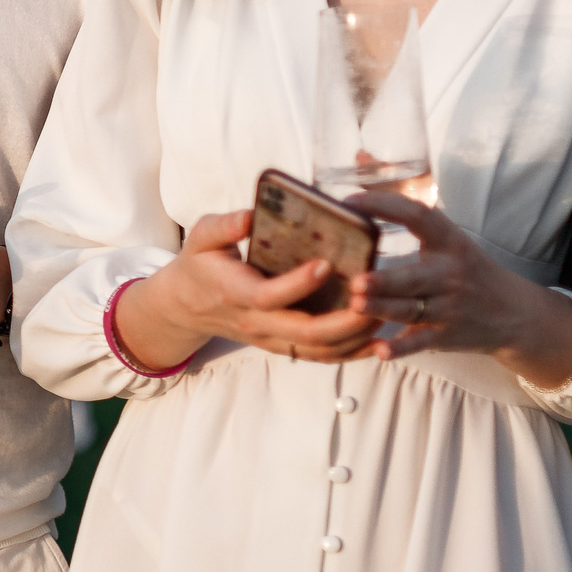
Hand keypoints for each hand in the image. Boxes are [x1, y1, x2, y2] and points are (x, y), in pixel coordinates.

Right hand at [121, 210, 381, 367]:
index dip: (298, 284)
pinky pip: (320, 356)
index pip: (268, 296)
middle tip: (372, 297)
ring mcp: (271, 338)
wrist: (187, 305)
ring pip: (318, 349)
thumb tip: (250, 216)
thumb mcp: (200, 237)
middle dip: (344, 320)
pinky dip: (352, 352)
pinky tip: (377, 341)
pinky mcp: (283, 344)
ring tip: (384, 313)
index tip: (326, 264)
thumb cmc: (201, 264)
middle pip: (304, 332)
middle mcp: (255, 322)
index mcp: (235, 292)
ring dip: (354, 337)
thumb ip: (223, 227)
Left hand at [343, 192, 571, 385]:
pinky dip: (401, 348)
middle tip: (357, 280)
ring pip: (411, 309)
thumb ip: (410, 218)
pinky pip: (421, 342)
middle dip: (386, 280)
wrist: (514, 314)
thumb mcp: (449, 241)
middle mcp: (450, 273)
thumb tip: (361, 173)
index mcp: (449, 242)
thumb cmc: (468, 270)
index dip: (385, 205)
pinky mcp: (447, 335)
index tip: (351, 201)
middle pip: (414, 276)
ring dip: (383, 309)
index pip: (418, 216)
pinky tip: (380, 352)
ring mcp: (449, 307)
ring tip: (356, 306)